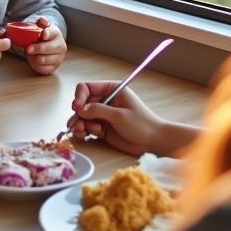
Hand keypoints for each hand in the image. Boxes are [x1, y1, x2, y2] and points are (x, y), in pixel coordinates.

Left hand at [24, 19, 66, 75]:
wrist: (46, 44)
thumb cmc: (42, 35)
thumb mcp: (41, 26)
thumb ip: (41, 22)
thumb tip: (43, 20)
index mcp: (56, 34)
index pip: (53, 33)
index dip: (47, 34)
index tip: (43, 35)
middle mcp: (61, 46)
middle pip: (51, 48)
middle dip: (38, 49)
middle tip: (28, 49)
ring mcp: (59, 58)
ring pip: (47, 60)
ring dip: (36, 57)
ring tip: (30, 54)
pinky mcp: (54, 67)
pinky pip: (45, 69)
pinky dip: (37, 65)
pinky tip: (34, 60)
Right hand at [67, 81, 196, 156]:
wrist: (154, 142)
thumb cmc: (142, 124)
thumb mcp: (120, 115)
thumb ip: (99, 110)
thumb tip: (80, 109)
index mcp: (111, 89)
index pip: (87, 87)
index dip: (79, 97)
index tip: (77, 108)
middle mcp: (104, 100)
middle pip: (82, 103)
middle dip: (78, 113)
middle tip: (77, 124)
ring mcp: (102, 115)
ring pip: (82, 116)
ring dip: (79, 123)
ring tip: (81, 131)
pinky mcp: (102, 128)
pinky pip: (87, 127)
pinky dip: (83, 130)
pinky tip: (85, 135)